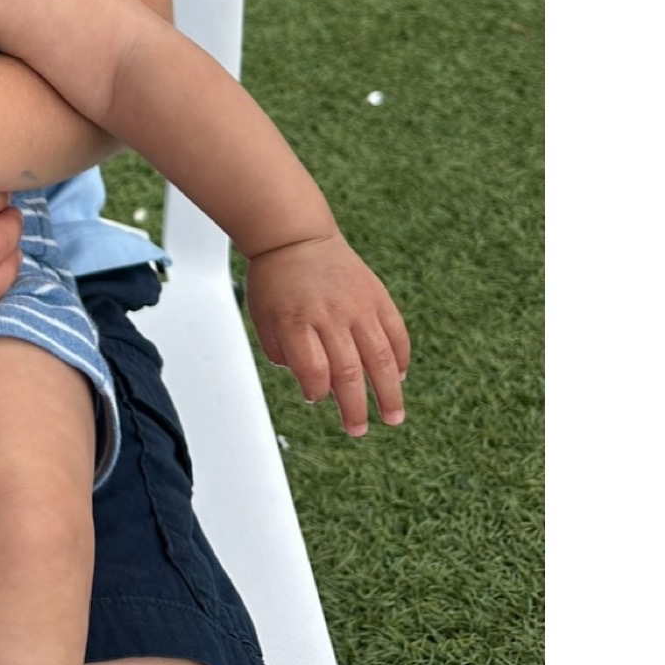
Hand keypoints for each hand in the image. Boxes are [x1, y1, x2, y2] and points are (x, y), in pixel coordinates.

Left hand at [243, 236, 409, 438]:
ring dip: (388, 392)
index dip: (316, 392)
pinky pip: (395, 332)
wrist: (295, 235)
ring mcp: (357, 305)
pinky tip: (398, 376)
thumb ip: (283, 353)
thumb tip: (312, 385)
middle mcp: (329, 315)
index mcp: (296, 321)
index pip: (313, 370)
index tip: (315, 398)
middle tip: (358, 429)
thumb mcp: (264, 318)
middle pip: (348, 371)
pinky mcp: (376, 296)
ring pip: (379, 357)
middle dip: (355, 408)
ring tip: (393, 416)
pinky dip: (400, 357)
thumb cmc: (276, 279)